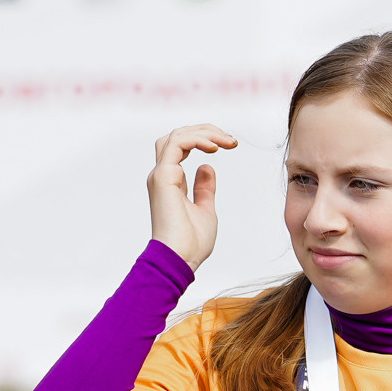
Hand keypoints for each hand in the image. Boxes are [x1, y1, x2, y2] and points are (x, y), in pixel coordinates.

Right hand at [147, 124, 236, 269]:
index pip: (181, 147)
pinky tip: (215, 146)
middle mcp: (162, 175)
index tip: (229, 144)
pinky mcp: (163, 177)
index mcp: (170, 182)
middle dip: (205, 131)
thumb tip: (207, 168)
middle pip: (177, 136)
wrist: (180, 259)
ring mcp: (161, 175)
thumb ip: (205, 189)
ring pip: (176, 135)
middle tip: (231, 140)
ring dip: (204, 132)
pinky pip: (178, 144)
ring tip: (226, 140)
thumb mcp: (205, 210)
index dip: (204, 139)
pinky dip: (197, 139)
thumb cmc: (192, 243)